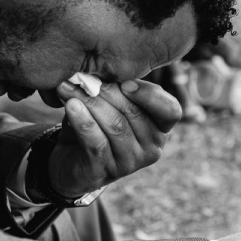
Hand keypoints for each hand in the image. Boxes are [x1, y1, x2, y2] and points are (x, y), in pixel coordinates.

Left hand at [44, 79, 181, 198]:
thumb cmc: (99, 124)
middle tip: (84, 78)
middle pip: (134, 113)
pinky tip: (71, 105)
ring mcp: (130, 162)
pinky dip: (83, 121)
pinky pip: (96, 142)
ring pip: (115, 126)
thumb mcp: (114, 105)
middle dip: (108, 92)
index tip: (125, 83)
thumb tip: (103, 70)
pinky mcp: (105, 171)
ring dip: (91, 103)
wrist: (71, 159)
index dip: (150, 96)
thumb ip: (117, 90)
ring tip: (70, 88)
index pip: (170, 111)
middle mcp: (152, 147)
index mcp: (161, 128)